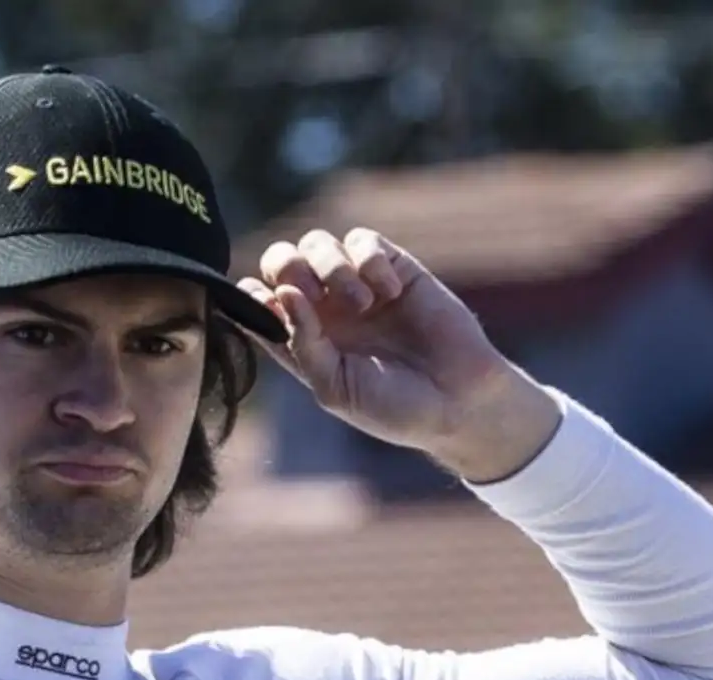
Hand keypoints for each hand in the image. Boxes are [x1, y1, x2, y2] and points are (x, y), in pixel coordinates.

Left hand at [238, 228, 561, 482]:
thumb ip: (301, 344)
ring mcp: (357, 286)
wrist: (459, 401)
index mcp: (301, 339)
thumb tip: (280, 294)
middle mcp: (323, 309)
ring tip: (362, 303)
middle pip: (280, 261)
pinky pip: (362, 239)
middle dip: (286, 267)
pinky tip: (389, 293)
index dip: (252, 295)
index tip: (268, 304)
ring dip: (331, 266)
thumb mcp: (336, 387)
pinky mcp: (393, 268)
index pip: (258, 301)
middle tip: (314, 293)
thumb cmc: (393, 407)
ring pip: (316, 242)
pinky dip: (369, 260)